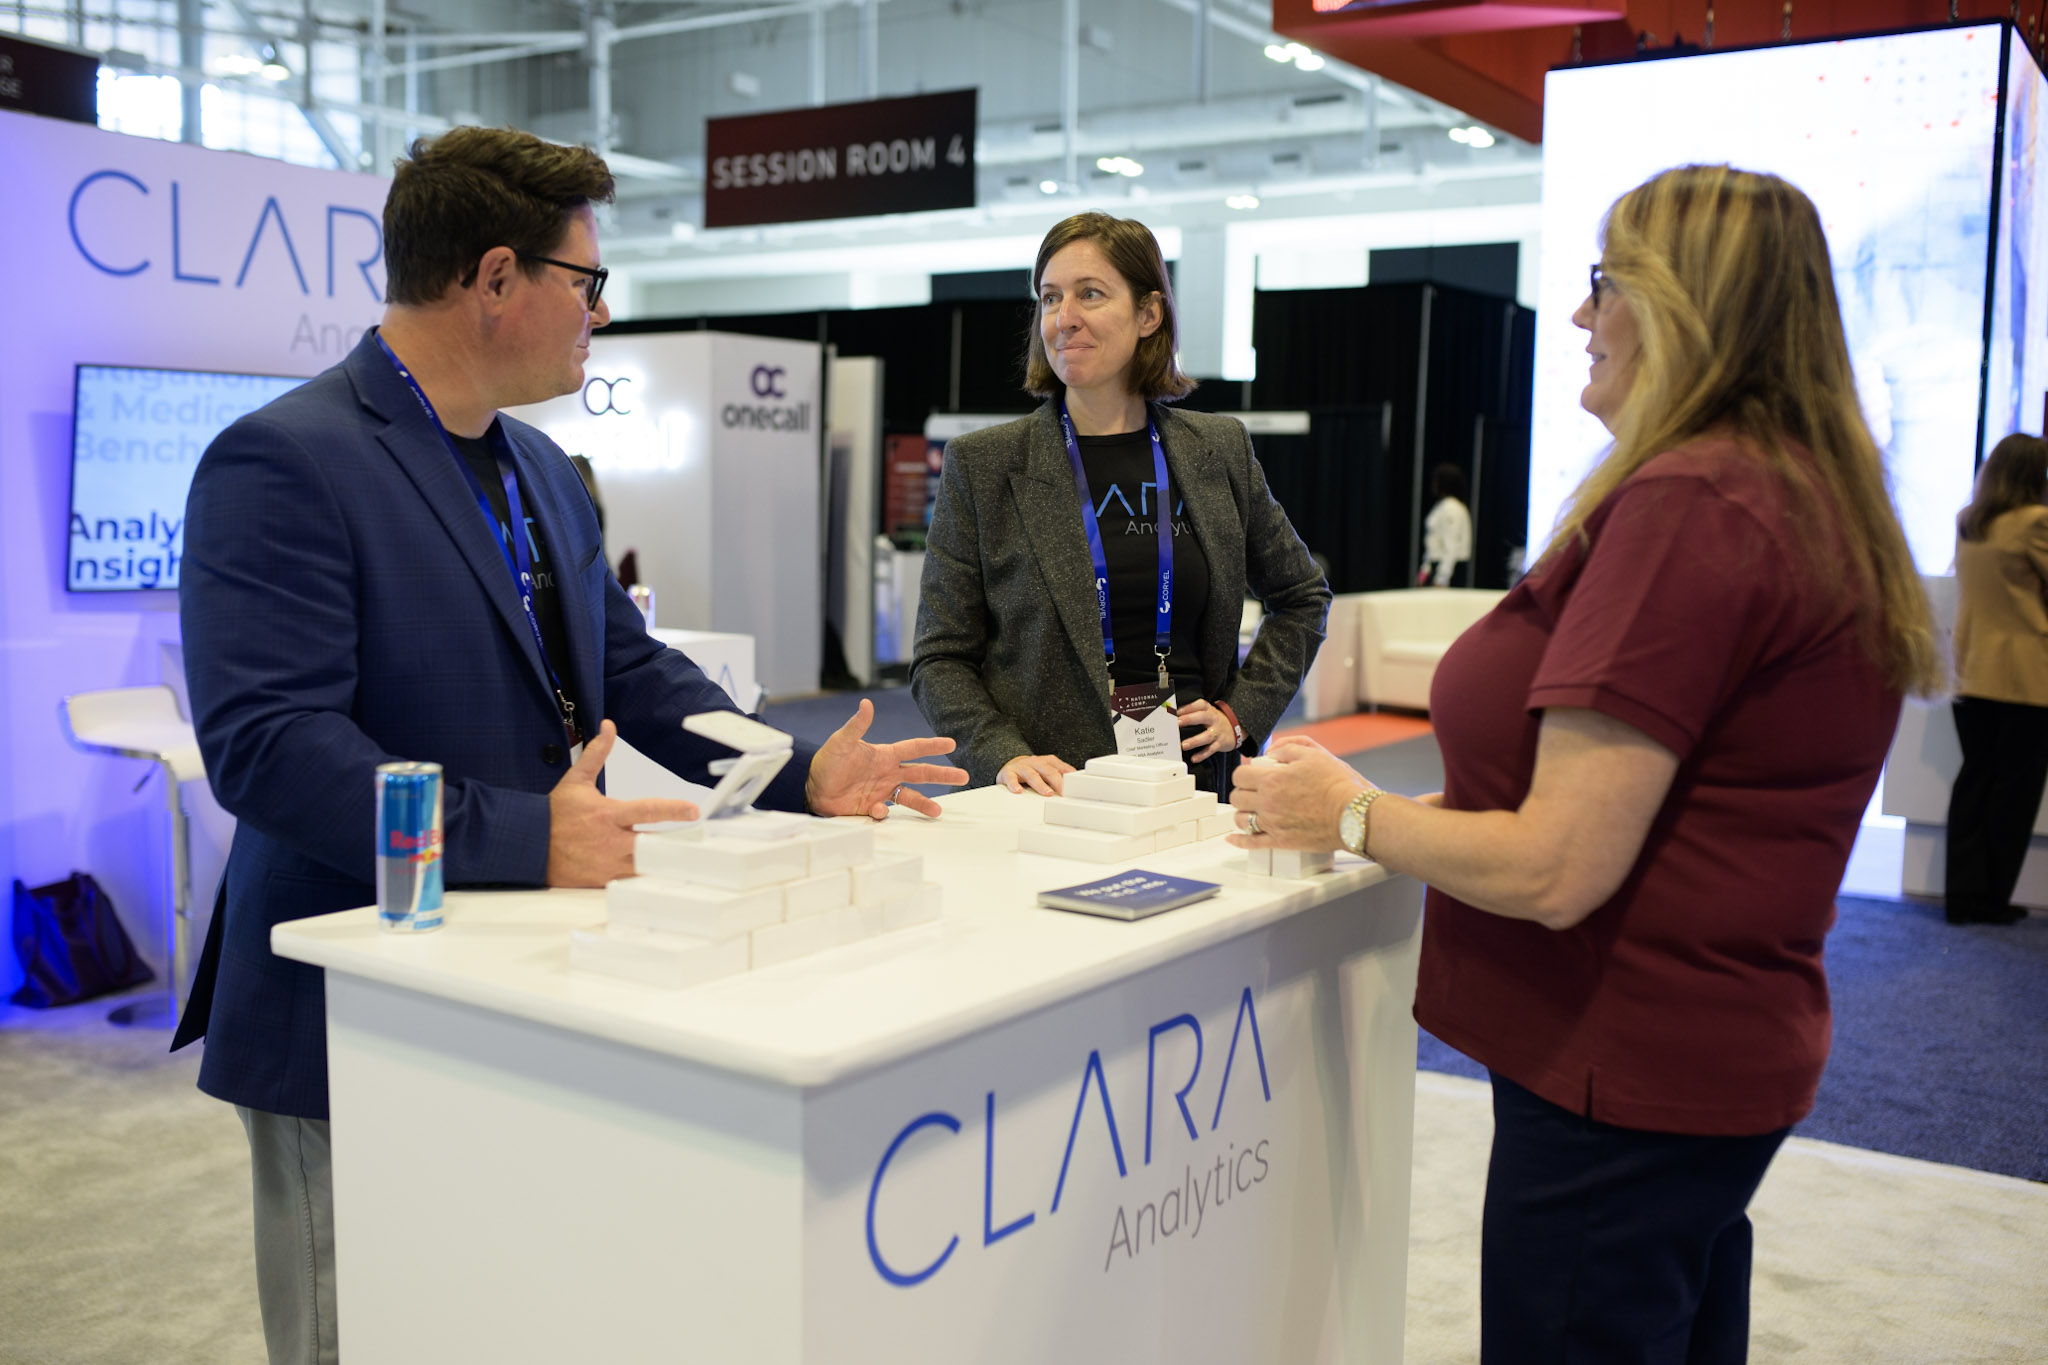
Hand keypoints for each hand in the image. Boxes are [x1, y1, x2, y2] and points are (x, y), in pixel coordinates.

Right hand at [547, 721, 699, 886]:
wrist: (528, 844)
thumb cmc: (553, 814)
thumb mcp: (576, 780)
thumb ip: (597, 754)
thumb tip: (608, 727)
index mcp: (609, 814)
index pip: (648, 810)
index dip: (674, 810)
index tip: (694, 810)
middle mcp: (611, 841)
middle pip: (654, 845)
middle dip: (677, 844)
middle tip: (699, 842)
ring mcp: (608, 864)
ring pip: (645, 868)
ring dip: (663, 864)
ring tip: (684, 861)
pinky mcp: (602, 881)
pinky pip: (629, 885)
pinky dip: (644, 882)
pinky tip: (658, 879)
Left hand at [805, 699, 967, 818]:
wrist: (811, 788)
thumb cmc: (827, 762)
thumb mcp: (841, 742)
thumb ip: (857, 726)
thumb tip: (867, 704)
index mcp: (885, 755)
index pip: (914, 749)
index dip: (932, 746)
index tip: (952, 743)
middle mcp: (888, 773)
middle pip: (921, 773)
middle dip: (943, 774)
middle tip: (964, 776)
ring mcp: (882, 791)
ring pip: (910, 797)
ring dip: (925, 803)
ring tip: (939, 811)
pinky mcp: (872, 808)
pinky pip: (886, 812)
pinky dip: (885, 813)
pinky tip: (878, 811)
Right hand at [998, 753, 1074, 794]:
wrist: (1010, 765)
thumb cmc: (1033, 771)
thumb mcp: (1047, 772)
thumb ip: (1060, 778)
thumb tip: (1077, 789)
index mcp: (1048, 762)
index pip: (1061, 768)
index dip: (1068, 778)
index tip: (1075, 789)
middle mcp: (1036, 762)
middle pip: (1048, 771)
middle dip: (1057, 782)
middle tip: (1063, 793)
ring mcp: (1022, 767)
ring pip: (1032, 775)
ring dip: (1040, 785)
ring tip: (1047, 793)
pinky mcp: (1008, 773)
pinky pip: (1011, 778)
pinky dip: (1014, 784)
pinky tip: (1018, 791)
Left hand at [1176, 700, 1236, 762]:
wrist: (1236, 728)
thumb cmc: (1215, 720)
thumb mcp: (1207, 712)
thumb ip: (1193, 712)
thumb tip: (1173, 714)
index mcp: (1209, 710)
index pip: (1199, 705)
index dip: (1188, 707)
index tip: (1176, 711)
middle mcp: (1213, 719)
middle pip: (1202, 717)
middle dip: (1190, 719)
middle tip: (1178, 723)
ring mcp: (1217, 732)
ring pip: (1207, 736)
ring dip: (1195, 741)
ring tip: (1184, 745)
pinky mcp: (1220, 743)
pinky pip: (1211, 749)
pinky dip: (1202, 754)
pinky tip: (1194, 758)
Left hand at [1228, 736, 1369, 851]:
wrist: (1352, 814)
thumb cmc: (1337, 784)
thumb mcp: (1314, 754)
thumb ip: (1288, 747)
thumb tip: (1271, 751)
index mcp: (1272, 779)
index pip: (1240, 775)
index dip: (1244, 773)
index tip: (1251, 775)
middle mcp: (1267, 802)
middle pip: (1236, 797)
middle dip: (1242, 792)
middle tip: (1253, 792)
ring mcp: (1272, 823)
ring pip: (1240, 819)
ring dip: (1242, 813)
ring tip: (1252, 810)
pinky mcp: (1281, 841)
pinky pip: (1251, 843)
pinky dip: (1239, 840)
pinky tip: (1233, 838)